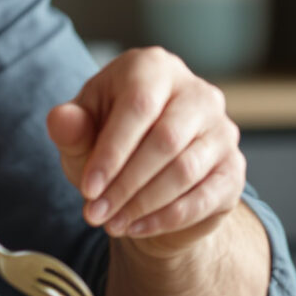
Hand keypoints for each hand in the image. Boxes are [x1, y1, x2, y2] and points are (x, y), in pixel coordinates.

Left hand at [46, 48, 244, 254]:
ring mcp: (222, 129)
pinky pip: (204, 197)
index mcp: (154, 67)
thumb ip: (71, 127)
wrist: (150, 178)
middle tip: (95, 214)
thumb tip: (62, 120)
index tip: (87, 189)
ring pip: (185, 171)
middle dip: (125, 184)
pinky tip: (137, 228)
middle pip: (165, 140)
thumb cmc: (112, 145)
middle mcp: (197, 92)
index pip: (138, 106)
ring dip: (143, 204)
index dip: (111, 152)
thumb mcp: (83, 135)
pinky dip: (166, 218)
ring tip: (111, 223)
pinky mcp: (233, 167)